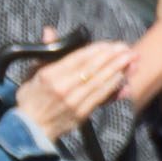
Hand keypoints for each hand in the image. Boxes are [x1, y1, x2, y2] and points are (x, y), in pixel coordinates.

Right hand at [15, 40, 133, 142]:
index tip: (110, 44)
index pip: (78, 58)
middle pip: (93, 68)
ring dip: (119, 69)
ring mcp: (73, 101)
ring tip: (132, 59)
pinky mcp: (81, 113)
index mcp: (50, 75)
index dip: (97, 50)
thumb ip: (46, 52)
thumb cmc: (31, 98)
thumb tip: (49, 31)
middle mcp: (63, 87)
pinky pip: (101, 96)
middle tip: (127, 48)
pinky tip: (123, 77)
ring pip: (100, 81)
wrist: (30, 129)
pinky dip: (114, 86)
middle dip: (113, 57)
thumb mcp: (32, 73)